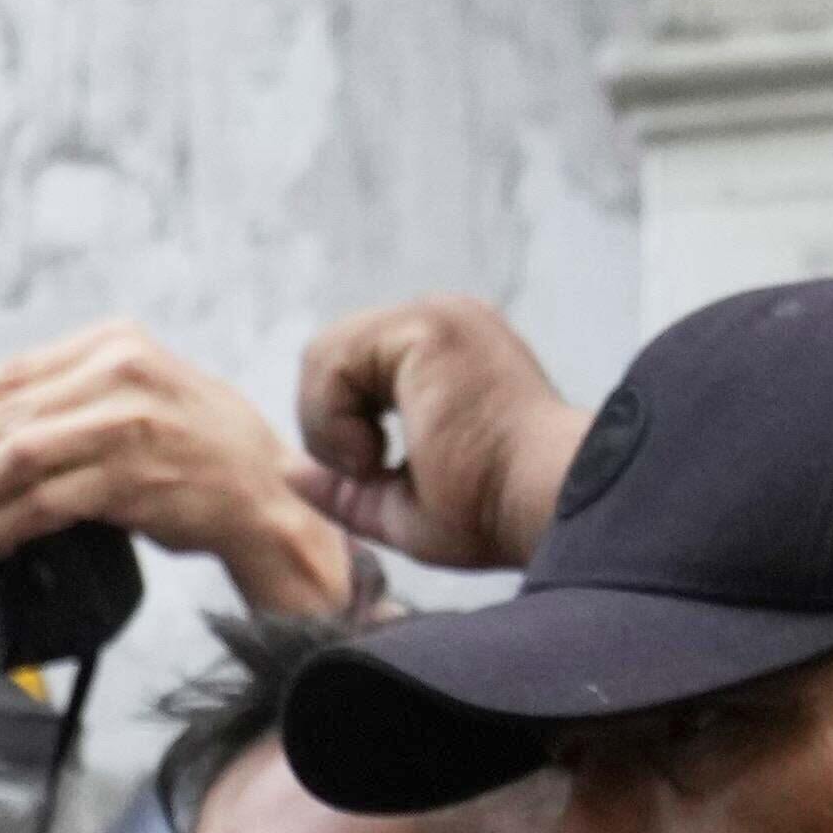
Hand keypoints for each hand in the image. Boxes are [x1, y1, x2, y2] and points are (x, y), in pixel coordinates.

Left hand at [0, 324, 363, 621]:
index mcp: (112, 341)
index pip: (9, 372)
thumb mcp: (134, 394)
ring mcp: (128, 422)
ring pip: (16, 457)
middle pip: (4, 416)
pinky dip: (9, 525)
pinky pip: (46, 502)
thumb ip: (69, 397)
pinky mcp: (133, 477)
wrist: (264, 490)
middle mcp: (119, 371)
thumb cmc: (192, 448)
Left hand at [294, 296, 591, 579]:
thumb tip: (289, 471)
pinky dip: (334, 420)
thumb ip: (347, 487)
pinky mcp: (427, 327)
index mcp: (447, 357)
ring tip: (377, 463)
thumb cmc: (495, 515)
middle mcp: (444, 323)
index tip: (383, 474)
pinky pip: (331, 360)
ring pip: (324, 356)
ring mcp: (438, 317)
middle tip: (375, 471)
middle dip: (329, 426)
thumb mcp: (403, 507)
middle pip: (332, 357)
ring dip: (329, 426)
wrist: (543, 507)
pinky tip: (377, 452)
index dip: (340, 430)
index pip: (354, 373)